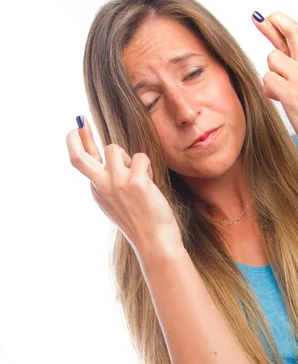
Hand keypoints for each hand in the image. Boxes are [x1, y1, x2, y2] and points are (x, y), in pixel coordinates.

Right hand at [66, 116, 182, 261]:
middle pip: (77, 156)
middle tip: (81, 121)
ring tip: (140, 175)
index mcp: (97, 190)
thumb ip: (110, 180)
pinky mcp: (135, 182)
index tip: (78, 125)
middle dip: (77, 136)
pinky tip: (151, 184)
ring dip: (129, 157)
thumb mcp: (118, 201)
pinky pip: (140, 158)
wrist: (155, 242)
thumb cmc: (142, 222)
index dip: (78, 141)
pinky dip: (147, 166)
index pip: (81, 162)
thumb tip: (108, 155)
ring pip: (115, 149)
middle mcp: (101, 186)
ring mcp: (116, 184)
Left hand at [251, 11, 297, 163]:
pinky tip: (278, 100)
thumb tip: (273, 79)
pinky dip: (269, 91)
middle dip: (273, 24)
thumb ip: (292, 80)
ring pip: (272, 61)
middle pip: (291, 32)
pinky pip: (269, 81)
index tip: (266, 17)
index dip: (280, 23)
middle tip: (258, 18)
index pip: (296, 36)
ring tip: (280, 94)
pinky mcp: (293, 93)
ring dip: (270, 76)